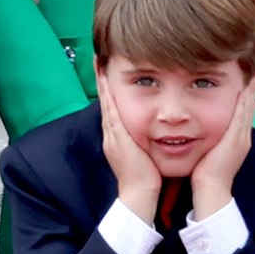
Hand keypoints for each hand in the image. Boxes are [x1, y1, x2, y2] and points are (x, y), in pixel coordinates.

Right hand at [98, 75, 161, 223]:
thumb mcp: (144, 152)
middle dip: (102, 80)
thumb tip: (155, 128)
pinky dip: (107, 95)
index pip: (112, 107)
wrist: (139, 193)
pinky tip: (106, 80)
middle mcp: (112, 133)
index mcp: (118, 136)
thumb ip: (145, 139)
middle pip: (105, 100)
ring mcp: (112, 134)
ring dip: (102, 83)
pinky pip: (110, 110)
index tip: (108, 71)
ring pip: (106, 102)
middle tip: (99, 60)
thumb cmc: (146, 176)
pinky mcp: (117, 136)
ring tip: (99, 63)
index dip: (109, 89)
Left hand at [191, 78, 254, 220]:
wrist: (211, 188)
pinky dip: (245, 102)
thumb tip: (201, 131)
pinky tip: (245, 90)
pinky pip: (243, 116)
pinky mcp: (237, 139)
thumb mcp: (210, 151)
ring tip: (253, 76)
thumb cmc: (205, 173)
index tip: (248, 83)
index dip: (247, 98)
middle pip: (250, 109)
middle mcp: (243, 137)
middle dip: (252, 91)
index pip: (244, 114)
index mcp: (237, 140)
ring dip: (250, 92)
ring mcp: (242, 138)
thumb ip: (209, 139)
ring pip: (249, 110)